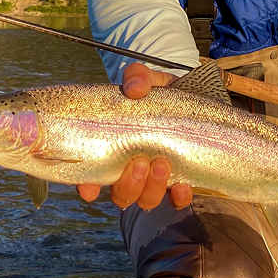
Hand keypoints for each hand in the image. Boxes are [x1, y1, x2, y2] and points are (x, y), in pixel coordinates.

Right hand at [76, 63, 192, 209]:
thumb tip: (134, 90)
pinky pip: (177, 200)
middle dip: (129, 184)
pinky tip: (182, 185)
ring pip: (146, 200)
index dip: (86, 186)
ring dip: (151, 188)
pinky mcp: (180, 180)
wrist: (192, 96)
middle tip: (140, 161)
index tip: (89, 187)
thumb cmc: (158, 92)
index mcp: (112, 149)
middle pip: (121, 194)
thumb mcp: (146, 79)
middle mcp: (130, 170)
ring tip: (162, 163)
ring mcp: (155, 179)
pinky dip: (178, 197)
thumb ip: (137, 77)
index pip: (90, 176)